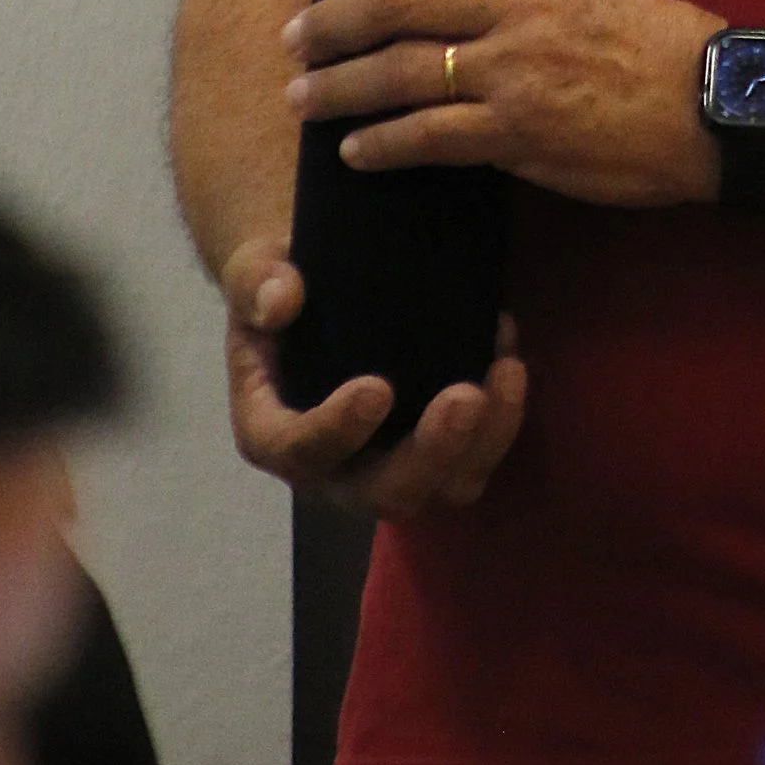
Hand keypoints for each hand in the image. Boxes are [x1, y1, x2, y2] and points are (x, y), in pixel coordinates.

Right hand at [218, 233, 527, 515]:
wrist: (317, 296)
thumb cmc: (280, 291)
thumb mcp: (255, 273)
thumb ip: (257, 283)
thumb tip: (282, 300)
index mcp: (272, 433)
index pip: (298, 451)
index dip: (335, 431)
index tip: (377, 389)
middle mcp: (331, 470)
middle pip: (384, 491)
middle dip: (431, 451)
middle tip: (466, 396)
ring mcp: (386, 470)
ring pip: (443, 487)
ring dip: (483, 442)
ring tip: (507, 373)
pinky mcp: (433, 456)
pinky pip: (474, 461)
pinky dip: (502, 421)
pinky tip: (510, 359)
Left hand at [282, 0, 722, 208]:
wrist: (705, 103)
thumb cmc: (646, 38)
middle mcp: (516, 0)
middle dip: (333, 19)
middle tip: (298, 38)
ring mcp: (513, 67)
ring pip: (400, 69)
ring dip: (340, 85)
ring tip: (304, 98)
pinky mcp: (517, 132)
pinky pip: (428, 136)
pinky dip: (383, 143)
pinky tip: (357, 151)